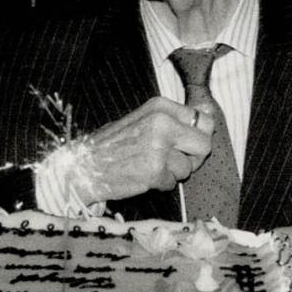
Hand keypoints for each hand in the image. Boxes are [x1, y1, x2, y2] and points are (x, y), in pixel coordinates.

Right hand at [78, 96, 215, 200]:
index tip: (185, 143)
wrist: (84, 165)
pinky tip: (142, 176)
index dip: (198, 136)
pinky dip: (160, 184)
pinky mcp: (154, 170)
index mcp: (160, 107)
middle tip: (171, 160)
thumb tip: (208, 115)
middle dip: (192, 158)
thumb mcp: (143, 120)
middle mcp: (162, 123)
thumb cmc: (113, 145)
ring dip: (172, 173)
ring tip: (148, 166)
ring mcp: (158, 147)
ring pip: (188, 168)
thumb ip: (174, 119)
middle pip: (204, 145)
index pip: (203, 120)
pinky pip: (173, 183)